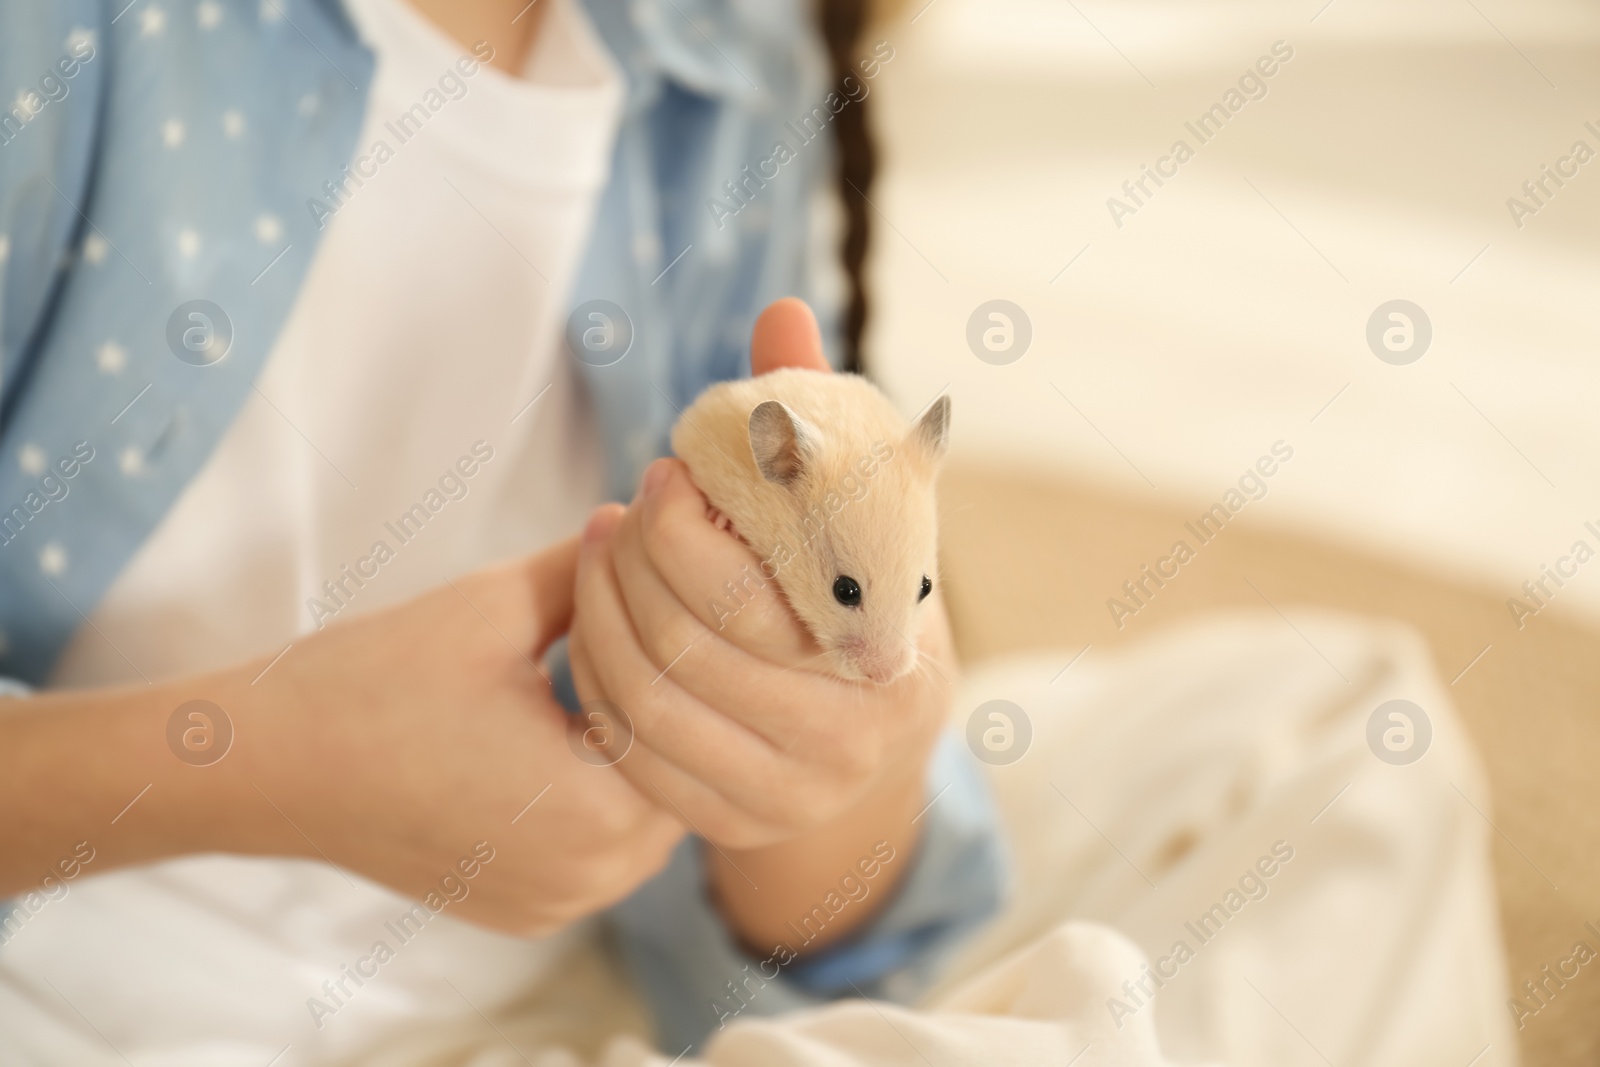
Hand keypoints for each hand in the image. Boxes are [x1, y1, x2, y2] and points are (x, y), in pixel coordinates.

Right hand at [0, 539, 684, 931]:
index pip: (692, 721)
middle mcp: (588, 880)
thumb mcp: (496, 603)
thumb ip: (593, 567)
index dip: (681, 648)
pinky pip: (598, 847)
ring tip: (610, 668)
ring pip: (645, 814)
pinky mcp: (525, 910)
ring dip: (635, 747)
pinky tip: (568, 726)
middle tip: (652, 620)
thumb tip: (653, 516)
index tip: (665, 591)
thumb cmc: (374, 679)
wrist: (265, 765)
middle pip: (678, 774)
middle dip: (666, 698)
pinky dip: (596, 791)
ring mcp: (556, 904)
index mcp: (595, 813)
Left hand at [567, 299, 956, 949]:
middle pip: (691, 651)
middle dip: (627, 570)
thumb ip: (820, 419)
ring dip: (598, 622)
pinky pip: (634, 762)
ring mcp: (790, 797)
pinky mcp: (735, 827)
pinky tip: (591, 634)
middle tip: (606, 516)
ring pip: (651, 708)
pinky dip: (598, 690)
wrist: (877, 725)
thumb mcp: (859, 509)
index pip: (753, 597)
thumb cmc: (860, 590)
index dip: (682, 534)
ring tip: (588, 558)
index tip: (656, 477)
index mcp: (890, 656)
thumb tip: (779, 312)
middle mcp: (849, 742)